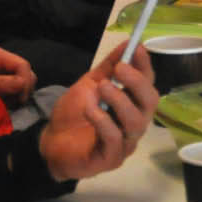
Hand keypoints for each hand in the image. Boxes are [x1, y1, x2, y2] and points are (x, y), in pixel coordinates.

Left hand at [0, 47, 35, 104]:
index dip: (25, 82)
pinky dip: (14, 99)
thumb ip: (0, 83)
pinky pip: (18, 91)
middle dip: (23, 89)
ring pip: (24, 83)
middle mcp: (4, 62)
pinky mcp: (4, 86)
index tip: (20, 99)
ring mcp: (5, 74)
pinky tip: (4, 104)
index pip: (23, 65)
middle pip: (27, 73)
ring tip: (5, 104)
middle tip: (12, 103)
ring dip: (18, 95)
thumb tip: (23, 83)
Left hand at [38, 41, 158, 181]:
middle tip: (119, 69)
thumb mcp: (90, 84)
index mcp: (133, 104)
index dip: (144, 66)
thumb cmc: (74, 113)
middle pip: (150, 103)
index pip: (148, 83)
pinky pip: (114, 139)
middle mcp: (134, 123)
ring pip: (136, 122)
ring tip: (102, 87)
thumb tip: (127, 43)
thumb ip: (108, 67)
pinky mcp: (110, 158)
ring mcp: (125, 143)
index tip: (137, 48)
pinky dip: (104, 121)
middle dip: (137, 83)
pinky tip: (90, 110)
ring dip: (120, 100)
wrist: (51, 142)